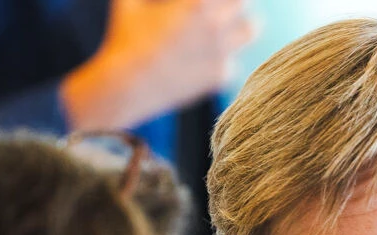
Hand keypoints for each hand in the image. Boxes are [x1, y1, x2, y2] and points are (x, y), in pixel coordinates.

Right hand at [63, 0, 256, 130]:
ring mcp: (221, 51)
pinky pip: (233, 61)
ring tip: (226, 26)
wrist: (127, 85)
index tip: (212, 2)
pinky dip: (223, 59)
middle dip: (233, 4)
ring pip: (251, 29)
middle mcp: (215, 24)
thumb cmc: (125, 39)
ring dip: (241, 25)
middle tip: (222, 7)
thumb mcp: (129, 3)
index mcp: (198, 3)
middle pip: (242, 3)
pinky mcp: (220, 76)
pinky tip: (204, 59)